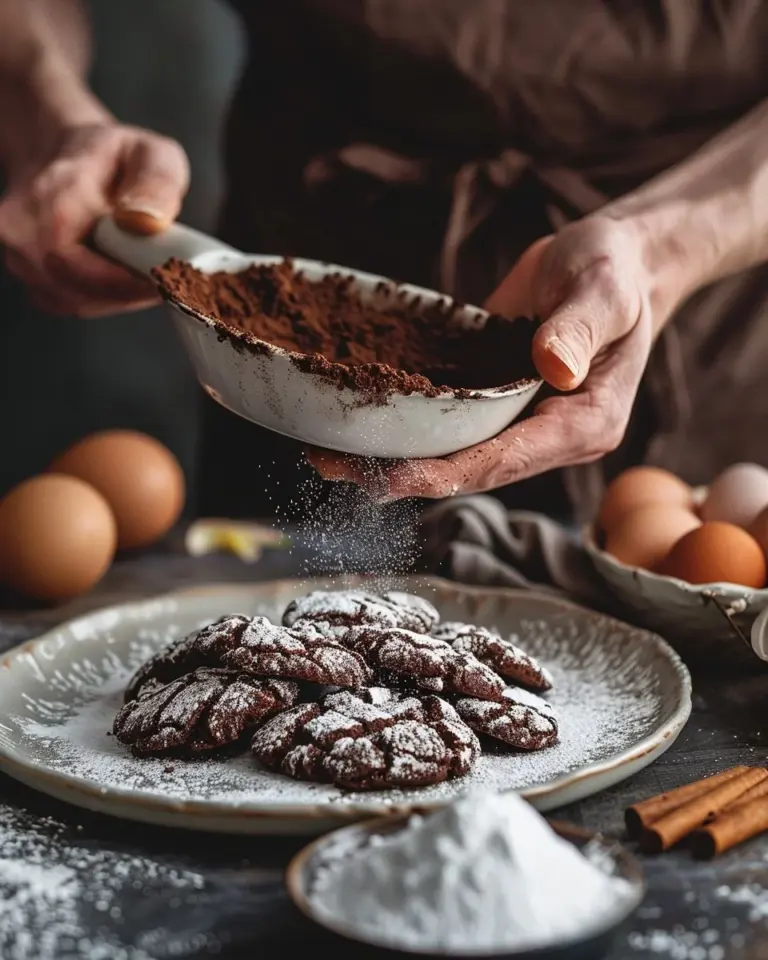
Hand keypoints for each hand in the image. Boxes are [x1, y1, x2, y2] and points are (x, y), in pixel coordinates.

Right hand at [0, 122, 188, 316]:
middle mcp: (23, 225)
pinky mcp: (26, 271)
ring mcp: (17, 251)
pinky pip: (66, 302)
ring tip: (142, 272)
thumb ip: (157, 184)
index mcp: (55, 193)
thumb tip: (145, 223)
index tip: (163, 281)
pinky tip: (119, 277)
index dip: (122, 283)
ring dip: (116, 298)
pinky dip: (99, 299)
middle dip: (126, 293)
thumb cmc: (112, 155)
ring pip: (73, 301)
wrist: (64, 150)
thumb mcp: (152, 154)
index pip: (74, 260)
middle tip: (163, 280)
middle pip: (76, 289)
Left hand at [308, 217, 662, 499]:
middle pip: (471, 468)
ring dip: (394, 454)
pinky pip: (447, 419)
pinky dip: (405, 422)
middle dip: (405, 472)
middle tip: (340, 468)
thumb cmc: (614, 271)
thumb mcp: (604, 290)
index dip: (449, 472)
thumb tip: (552, 368)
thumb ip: (580, 328)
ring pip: (452, 450)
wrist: (606, 260)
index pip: (508, 461)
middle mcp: (547, 436)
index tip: (394, 476)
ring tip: (329, 454)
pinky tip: (356, 417)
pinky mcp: (493, 399)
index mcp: (584, 425)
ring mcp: (518, 420)